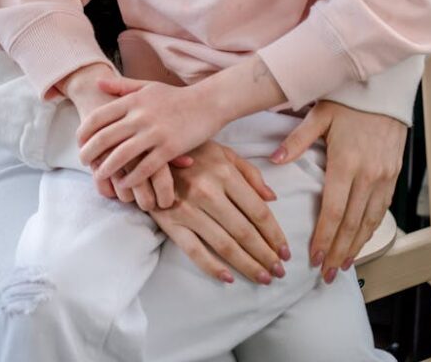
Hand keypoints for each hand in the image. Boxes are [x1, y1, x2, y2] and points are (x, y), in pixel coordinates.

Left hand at [62, 65, 189, 208]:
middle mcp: (140, 116)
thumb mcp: (147, 86)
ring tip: (99, 176)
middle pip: (104, 138)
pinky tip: (125, 184)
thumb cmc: (175, 96)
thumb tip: (98, 82)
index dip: (84, 132)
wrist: (208, 103)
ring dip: (106, 169)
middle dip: (89, 153)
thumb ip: (121, 86)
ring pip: (121, 155)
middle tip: (83, 162)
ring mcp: (155, 133)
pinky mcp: (170, 149)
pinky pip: (145, 168)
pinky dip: (132, 178)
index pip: (98, 117)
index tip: (79, 142)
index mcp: (132, 101)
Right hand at [149, 140, 290, 284]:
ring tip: (263, 277)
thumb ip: (249, 173)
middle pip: (244, 231)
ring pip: (224, 245)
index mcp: (223, 172)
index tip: (285, 250)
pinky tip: (229, 278)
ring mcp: (187, 208)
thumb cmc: (190, 151)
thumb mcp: (222, 152)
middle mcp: (207, 191)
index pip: (257, 211)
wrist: (145, 151)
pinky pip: (194, 251)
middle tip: (280, 271)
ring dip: (247, 265)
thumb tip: (272, 199)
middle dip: (266, 255)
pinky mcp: (170, 222)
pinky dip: (212, 268)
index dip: (275, 234)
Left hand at [270, 101, 405, 279]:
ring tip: (342, 266)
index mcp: (345, 162)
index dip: (323, 237)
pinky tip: (361, 242)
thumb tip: (274, 160)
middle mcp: (367, 175)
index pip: (333, 210)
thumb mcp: (318, 115)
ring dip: (355, 247)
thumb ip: (297, 140)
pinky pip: (381, 210)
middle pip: (351, 224)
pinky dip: (371, 231)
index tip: (314, 257)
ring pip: (369, 222)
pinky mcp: (392, 176)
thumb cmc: (347, 100)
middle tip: (326, 274)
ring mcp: (383, 177)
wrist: (383, 91)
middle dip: (337, 252)